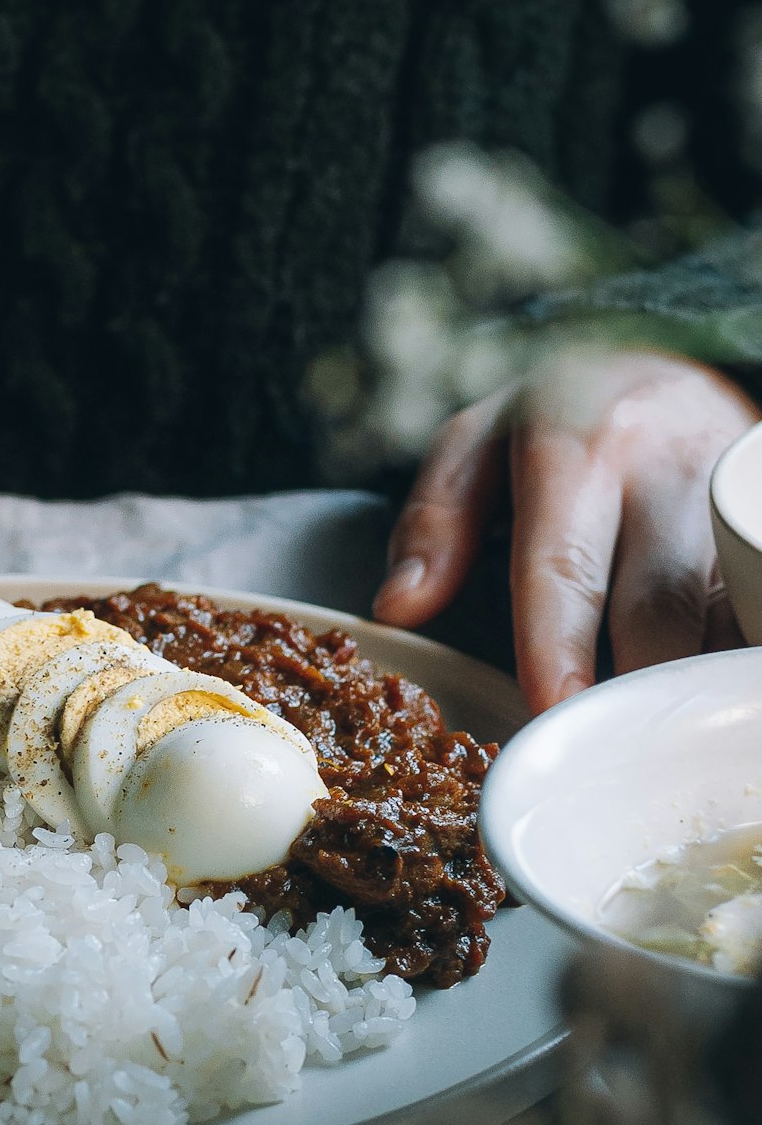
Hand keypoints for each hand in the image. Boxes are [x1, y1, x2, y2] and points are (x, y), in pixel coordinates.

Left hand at [373, 348, 758, 712]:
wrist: (666, 367)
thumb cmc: (562, 417)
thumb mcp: (477, 443)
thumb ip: (434, 521)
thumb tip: (399, 605)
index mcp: (580, 445)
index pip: (566, 560)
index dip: (558, 642)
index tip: (552, 709)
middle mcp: (667, 469)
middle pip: (660, 604)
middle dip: (632, 690)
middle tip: (601, 757)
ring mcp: (733, 502)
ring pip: (724, 614)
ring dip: (693, 687)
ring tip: (661, 747)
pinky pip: (755, 607)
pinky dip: (733, 661)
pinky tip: (711, 704)